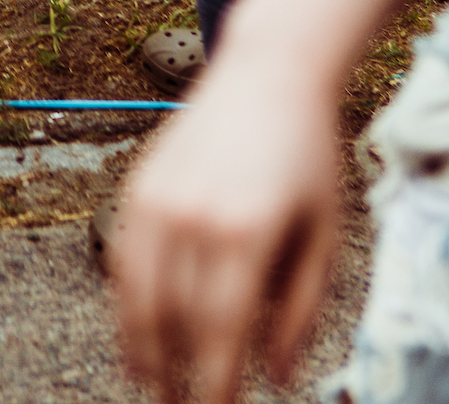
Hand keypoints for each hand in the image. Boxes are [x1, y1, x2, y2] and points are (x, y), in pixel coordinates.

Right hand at [110, 65, 343, 402]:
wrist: (267, 76)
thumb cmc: (308, 158)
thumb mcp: (325, 235)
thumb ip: (303, 311)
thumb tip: (278, 377)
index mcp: (248, 231)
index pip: (222, 329)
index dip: (217, 382)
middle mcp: (194, 216)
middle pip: (173, 319)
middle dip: (176, 376)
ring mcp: (158, 199)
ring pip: (135, 294)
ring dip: (140, 348)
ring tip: (152, 385)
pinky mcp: (137, 186)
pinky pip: (123, 259)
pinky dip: (126, 303)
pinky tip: (138, 331)